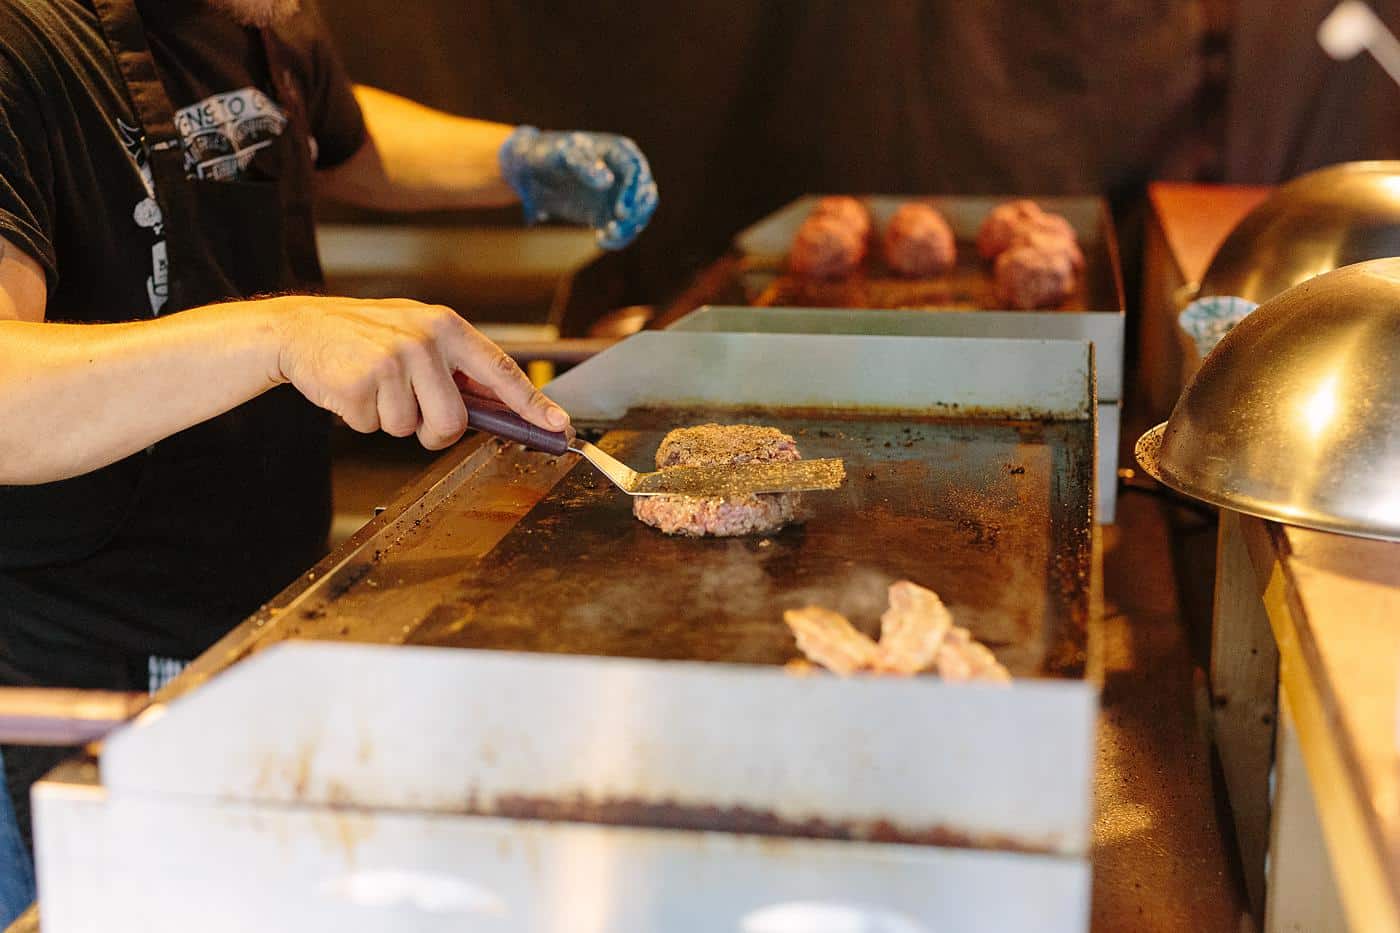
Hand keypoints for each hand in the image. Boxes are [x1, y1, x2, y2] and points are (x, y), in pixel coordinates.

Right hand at [269, 296, 568, 449]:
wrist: (301, 329)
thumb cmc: (366, 337)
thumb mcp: (419, 335)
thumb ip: (459, 368)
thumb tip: (504, 407)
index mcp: (446, 326)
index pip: (501, 371)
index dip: (532, 403)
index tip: (558, 426)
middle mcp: (424, 341)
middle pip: (454, 423)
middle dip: (434, 431)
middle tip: (413, 412)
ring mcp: (391, 362)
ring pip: (411, 430)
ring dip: (392, 421)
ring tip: (375, 389)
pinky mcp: (359, 384)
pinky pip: (374, 428)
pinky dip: (362, 419)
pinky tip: (352, 389)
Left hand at [498, 126, 658, 248]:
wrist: (532, 171)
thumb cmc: (550, 154)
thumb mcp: (563, 156)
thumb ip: (584, 166)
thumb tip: (607, 181)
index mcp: (620, 152)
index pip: (636, 171)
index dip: (632, 192)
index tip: (620, 212)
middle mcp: (626, 173)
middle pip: (645, 195)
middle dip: (635, 215)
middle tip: (614, 228)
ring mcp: (621, 195)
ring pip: (639, 215)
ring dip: (628, 230)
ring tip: (606, 236)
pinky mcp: (611, 214)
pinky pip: (624, 230)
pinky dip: (618, 238)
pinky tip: (601, 241)